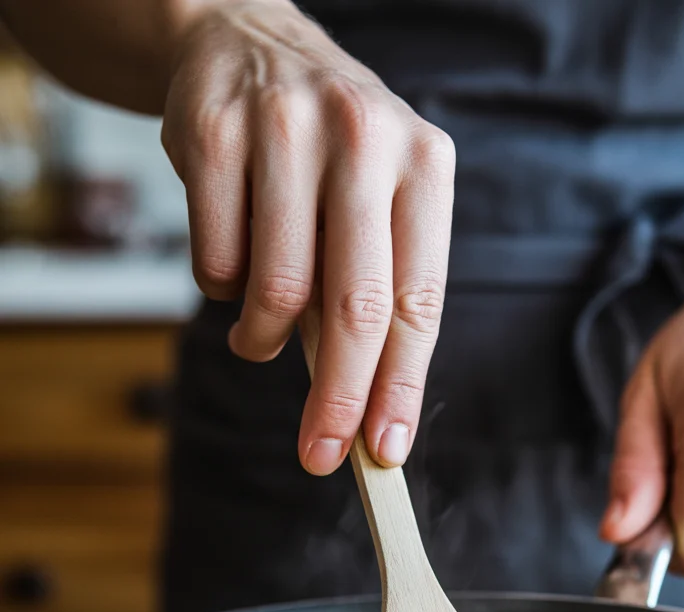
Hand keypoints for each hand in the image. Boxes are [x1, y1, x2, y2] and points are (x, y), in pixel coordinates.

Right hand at [161, 1, 454, 473]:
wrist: (246, 42)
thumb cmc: (325, 155)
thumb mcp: (376, 203)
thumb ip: (375, 292)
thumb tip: (366, 412)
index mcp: (424, 165)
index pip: (418, 302)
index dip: (401, 388)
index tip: (385, 450)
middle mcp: (365, 139)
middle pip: (355, 308)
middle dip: (337, 398)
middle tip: (320, 454)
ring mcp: (287, 130)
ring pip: (277, 291)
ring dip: (264, 339)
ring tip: (259, 334)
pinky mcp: (215, 134)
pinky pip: (216, 263)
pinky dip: (222, 290)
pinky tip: (233, 264)